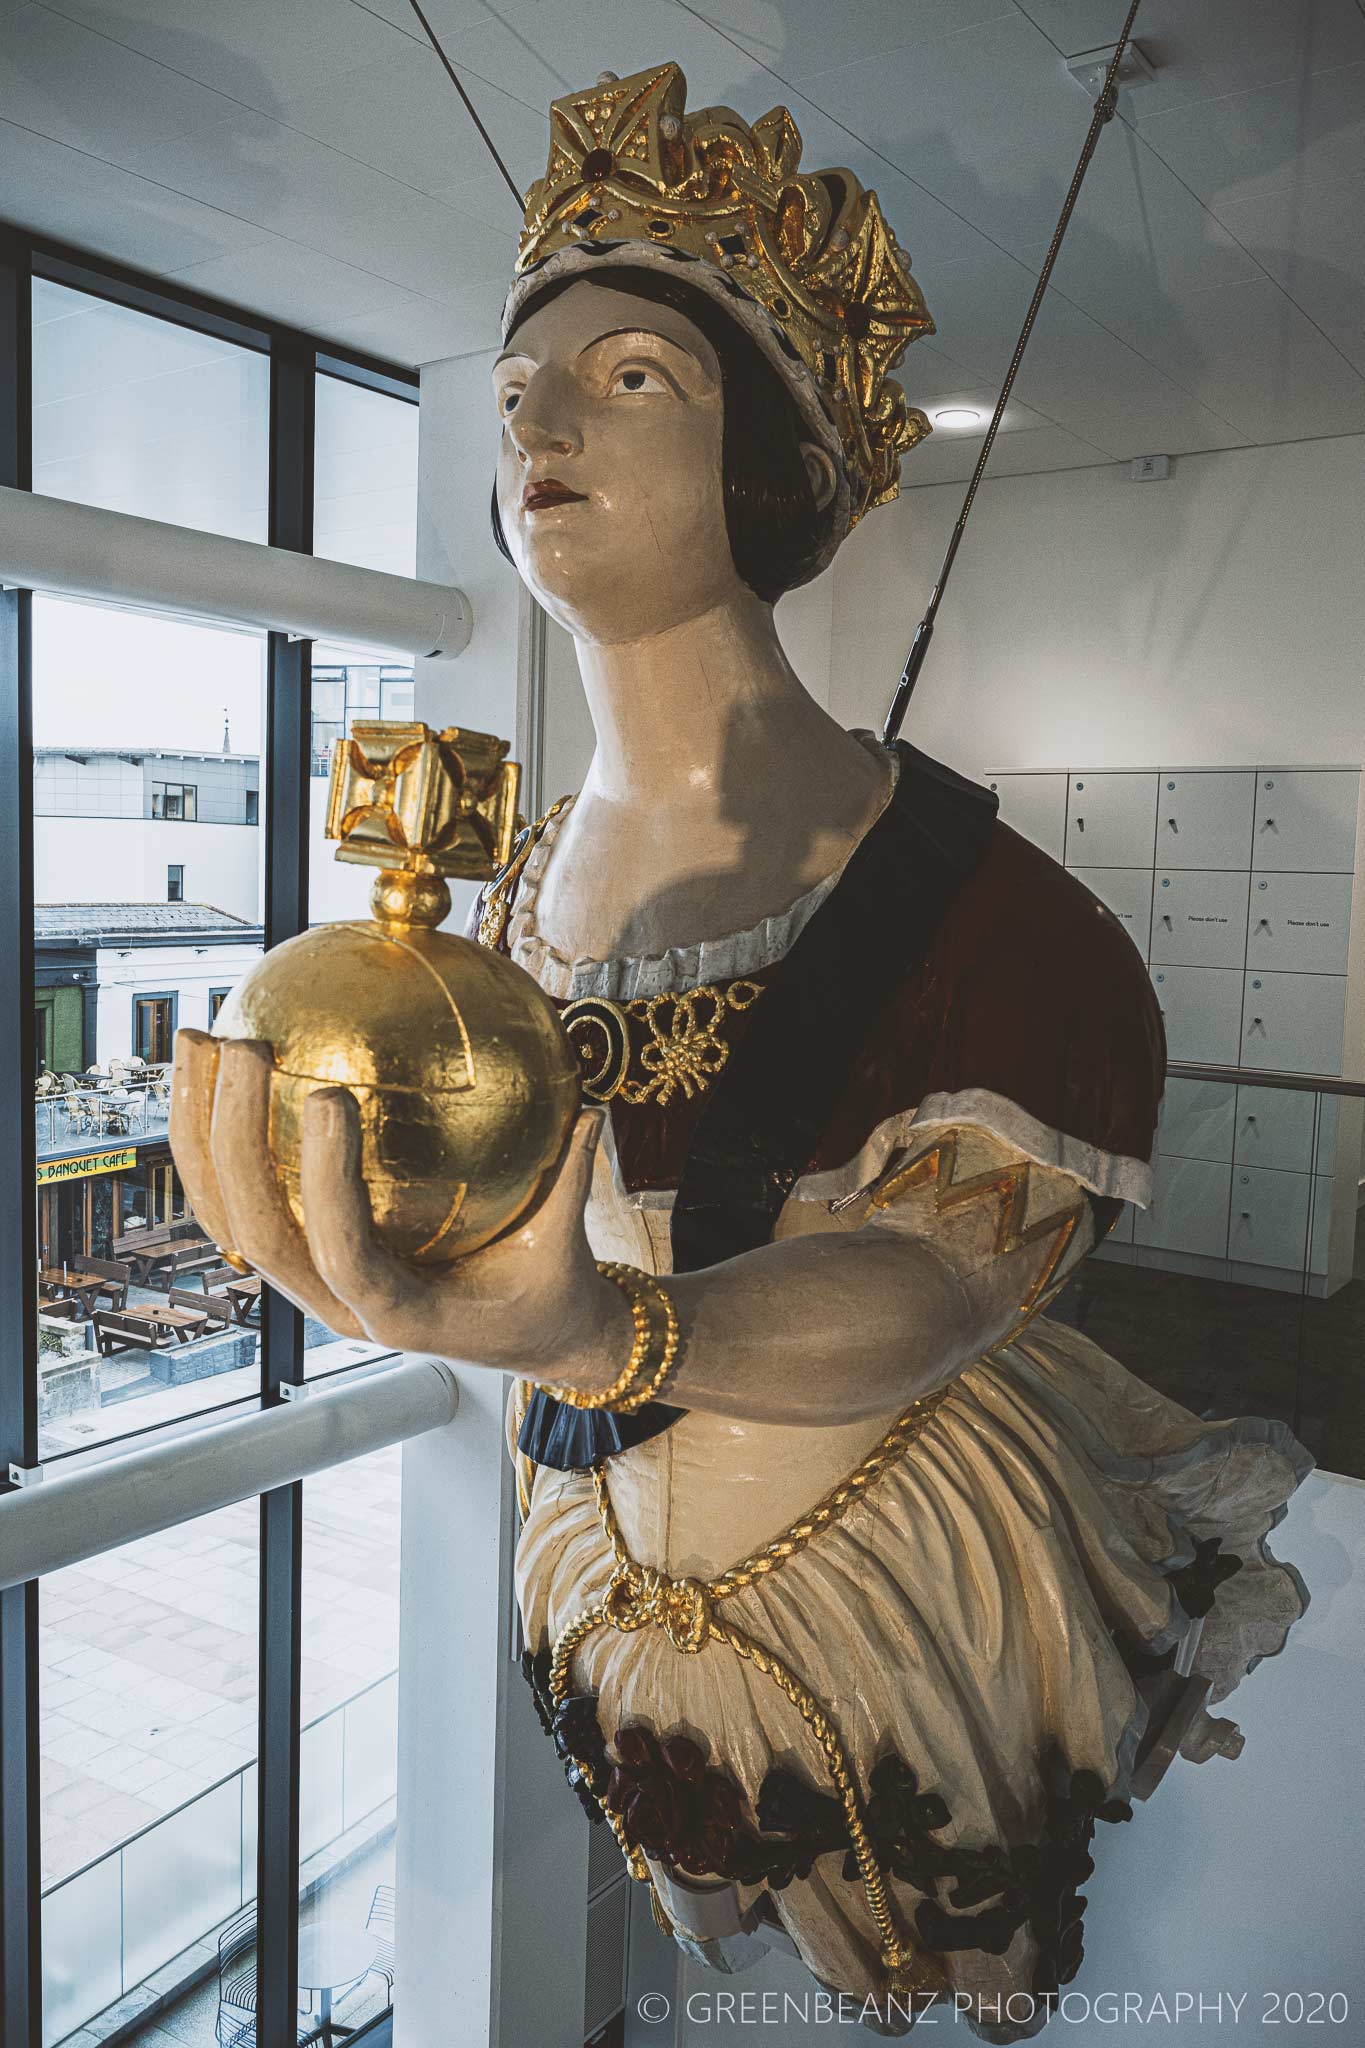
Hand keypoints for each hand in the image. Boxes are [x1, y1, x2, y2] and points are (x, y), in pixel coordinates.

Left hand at [170, 1029, 623, 1381]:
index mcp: (399, 1314)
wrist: (529, 1338)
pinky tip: (215, 1064)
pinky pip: (242, 1194)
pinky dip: (218, 1132)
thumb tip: (587, 1107)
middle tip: (243, 1045)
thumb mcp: (567, 1248)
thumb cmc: (548, 1294)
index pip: (345, 1253)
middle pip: (255, 1228)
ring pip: (227, 1212)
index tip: (333, 1096)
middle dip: (232, 1137)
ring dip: (199, 1127)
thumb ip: (571, 1181)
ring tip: (198, 1038)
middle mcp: (335, 1303)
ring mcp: (307, 1281)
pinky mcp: (298, 1254)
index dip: (329, 1182)